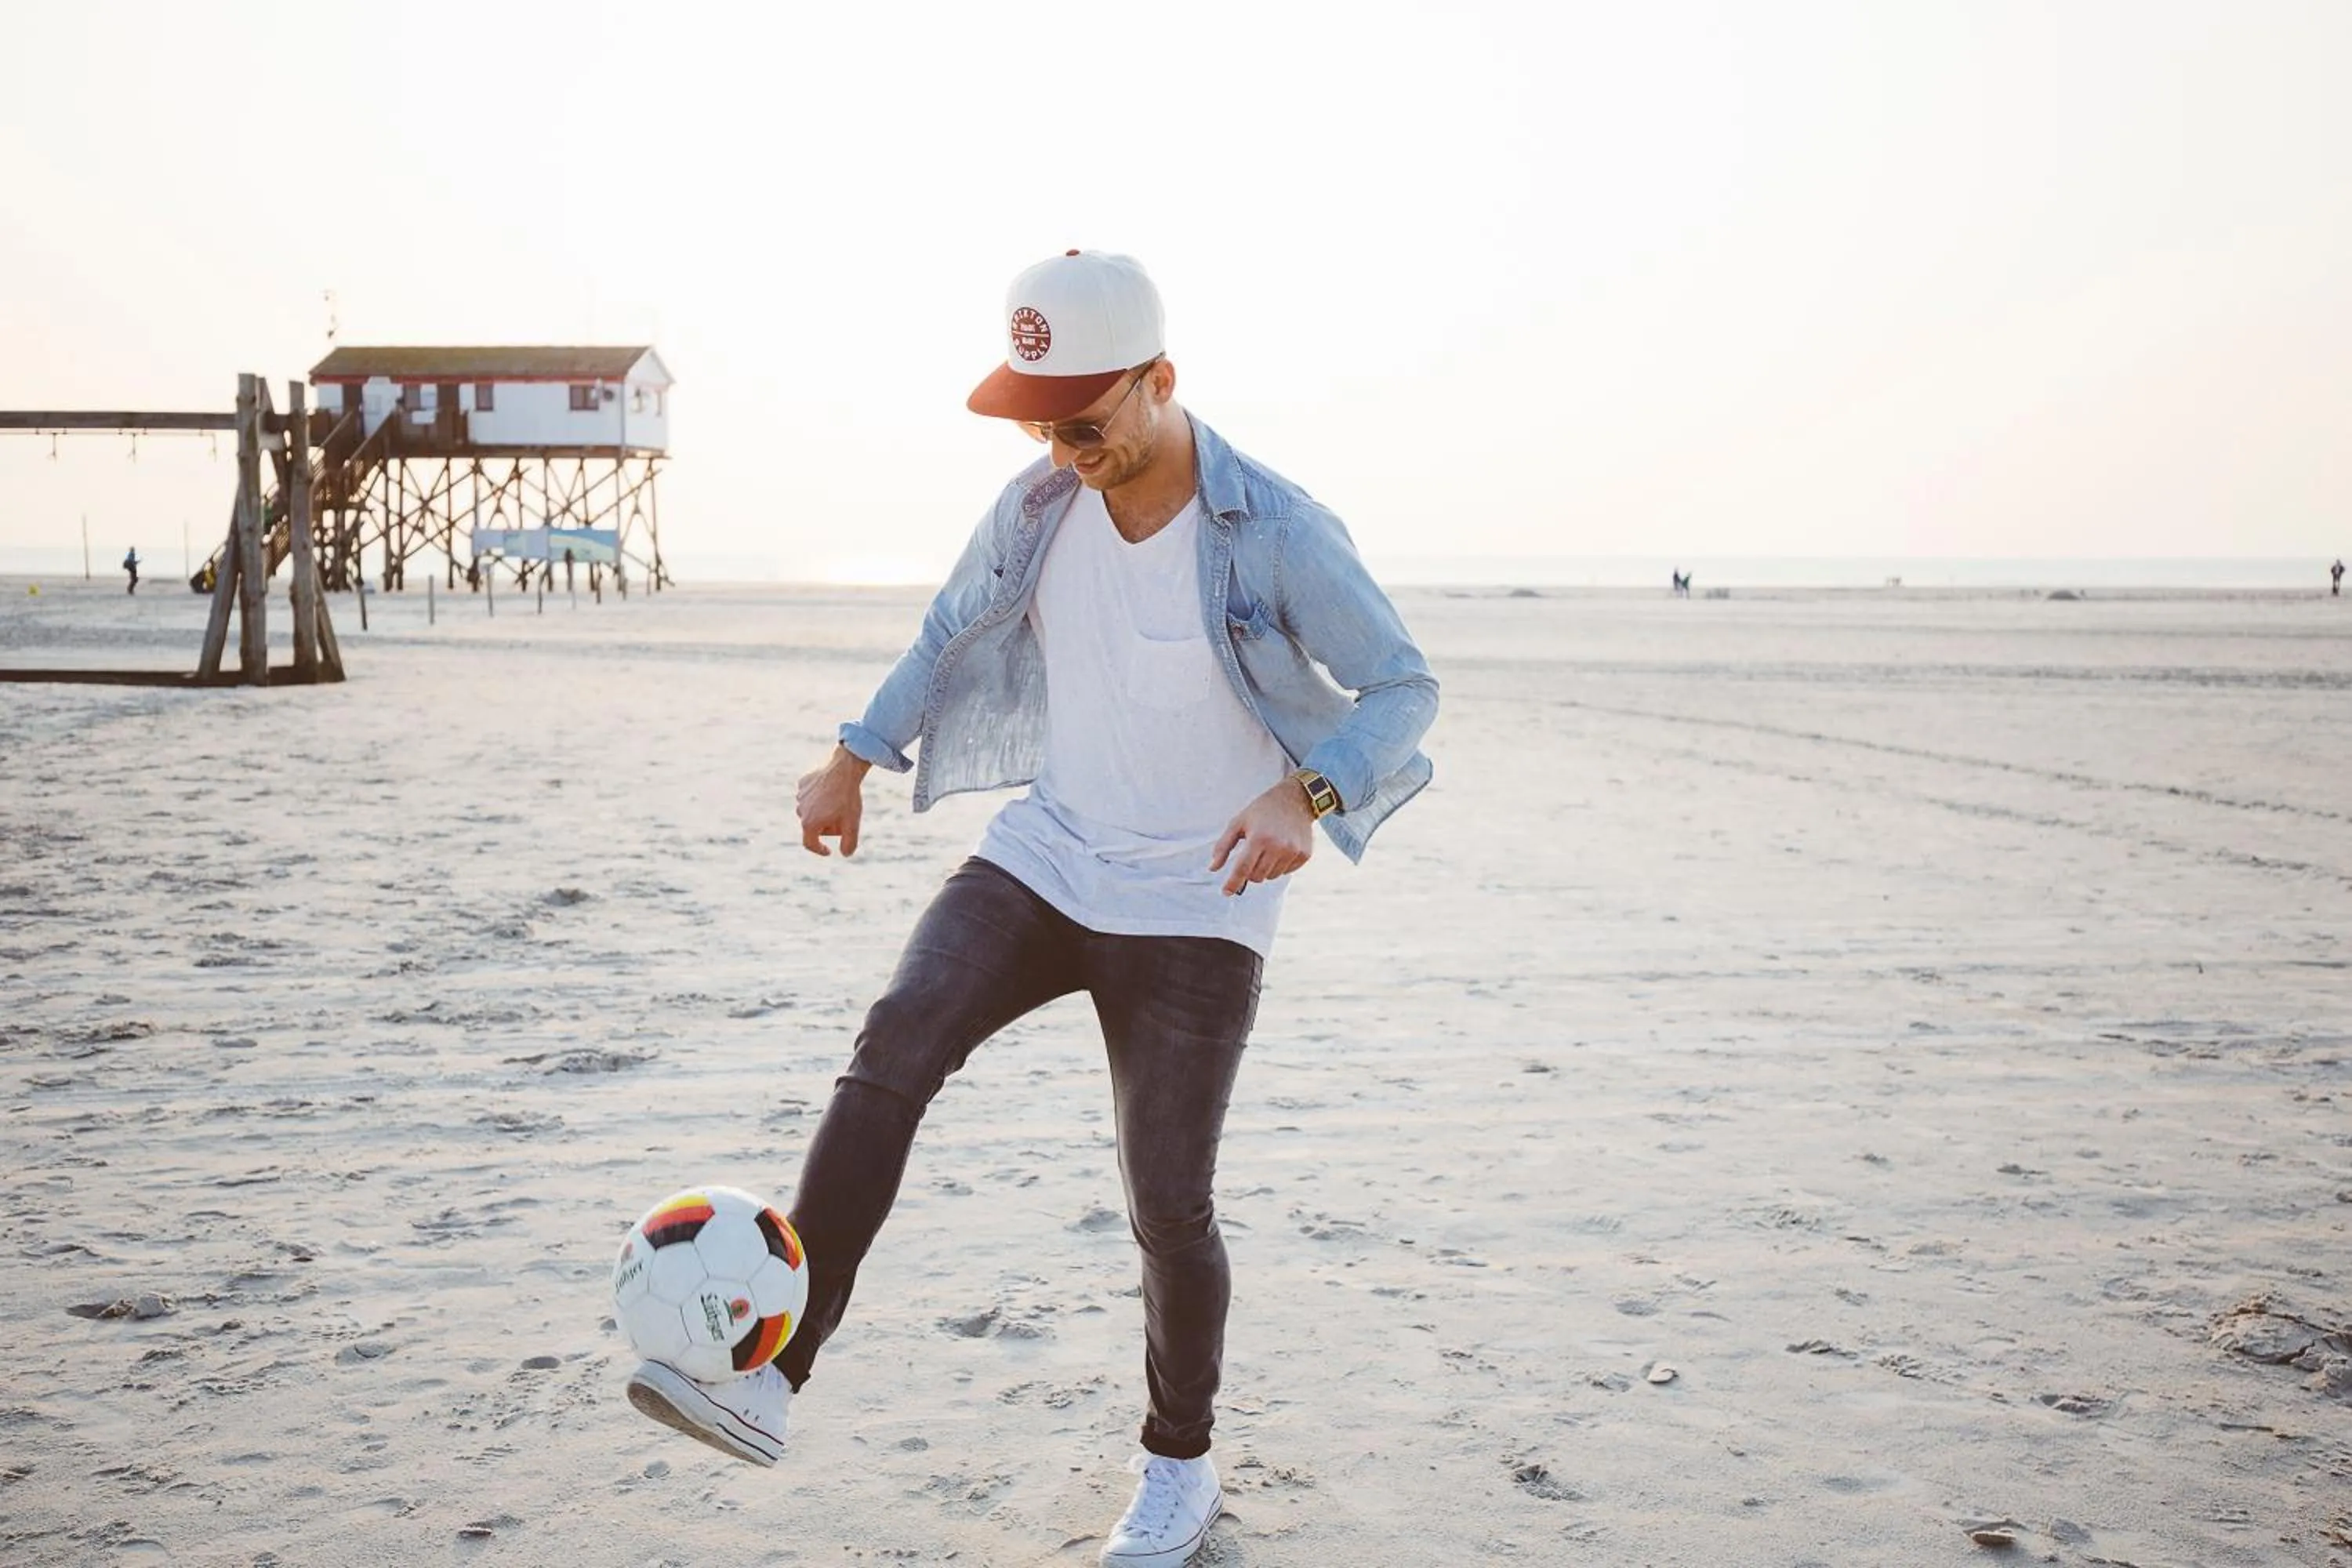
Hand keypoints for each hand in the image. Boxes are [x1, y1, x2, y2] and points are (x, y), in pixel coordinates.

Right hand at [796, 745, 871, 856]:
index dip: (819, 850)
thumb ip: (850, 843)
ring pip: (811, 810)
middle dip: (826, 827)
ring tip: (839, 803)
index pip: (810, 844)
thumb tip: (846, 854)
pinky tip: (832, 791)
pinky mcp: (803, 782)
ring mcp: (800, 796)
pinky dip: (819, 797)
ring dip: (822, 812)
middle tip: (843, 820)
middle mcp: (800, 810)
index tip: (829, 851)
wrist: (844, 768)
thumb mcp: (852, 823)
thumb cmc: (848, 797)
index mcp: (809, 823)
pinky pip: (810, 795)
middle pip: (812, 826)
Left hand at [1209, 778, 1316, 895]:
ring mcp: (1293, 852)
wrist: (1295, 799)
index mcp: (1259, 837)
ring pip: (1271, 876)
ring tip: (1267, 848)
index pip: (1243, 868)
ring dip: (1264, 868)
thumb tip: (1212, 868)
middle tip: (1251, 855)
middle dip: (1249, 871)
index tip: (1225, 892)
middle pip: (1256, 876)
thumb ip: (1223, 846)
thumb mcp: (1238, 822)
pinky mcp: (1304, 855)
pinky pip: (1285, 872)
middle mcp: (1278, 846)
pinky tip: (1280, 848)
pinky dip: (1279, 866)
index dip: (1232, 882)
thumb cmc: (1262, 810)